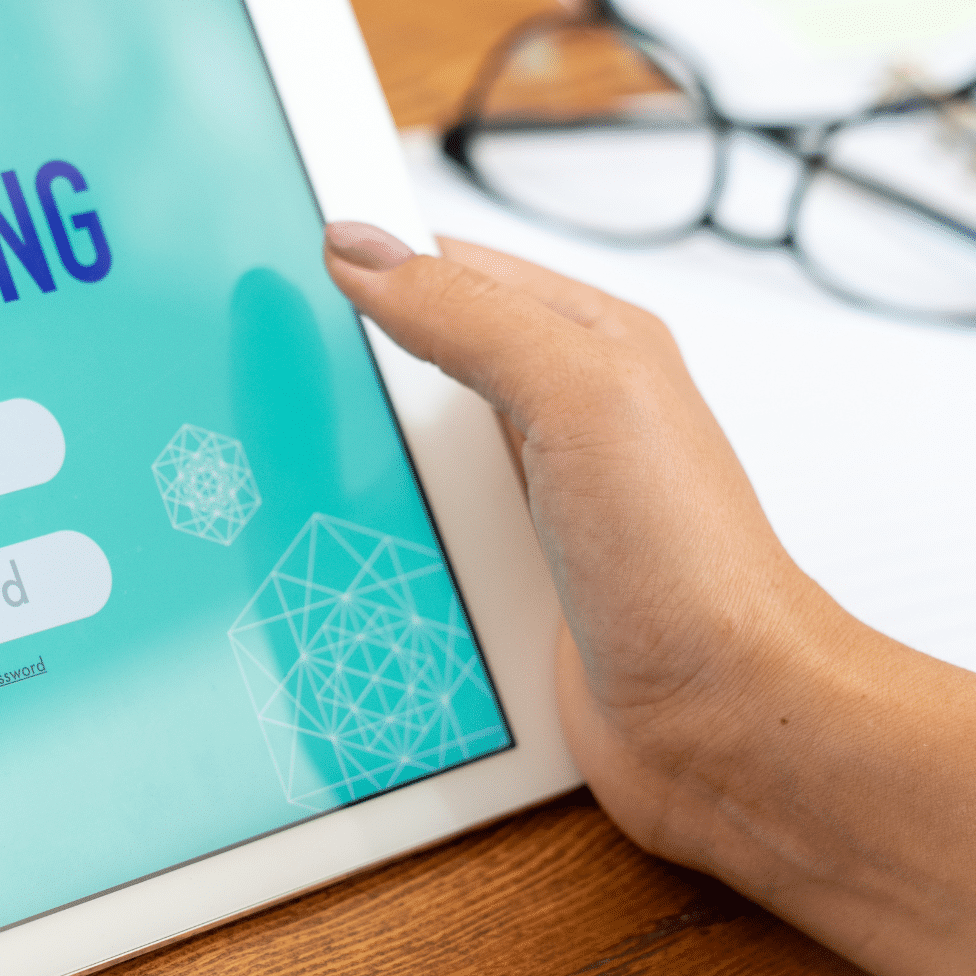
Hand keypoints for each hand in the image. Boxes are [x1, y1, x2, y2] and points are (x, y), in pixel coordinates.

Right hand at [325, 224, 975, 975]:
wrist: (727, 724)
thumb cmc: (689, 564)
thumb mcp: (577, 397)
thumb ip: (467, 315)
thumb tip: (362, 250)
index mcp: (582, 346)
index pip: (448, 269)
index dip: (365, 264)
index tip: (273, 268)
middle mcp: (554, 422)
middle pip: (410, 372)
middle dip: (337, 377)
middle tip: (249, 377)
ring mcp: (528, 509)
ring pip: (402, 466)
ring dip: (349, 476)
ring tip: (275, 473)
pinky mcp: (504, 588)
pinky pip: (410, 549)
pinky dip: (369, 553)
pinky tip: (324, 559)